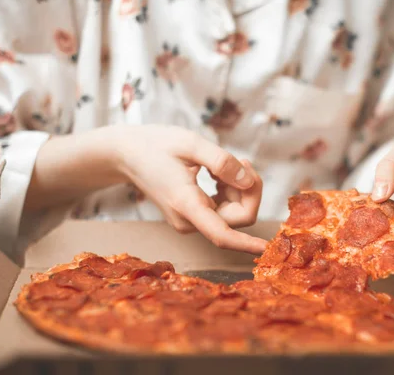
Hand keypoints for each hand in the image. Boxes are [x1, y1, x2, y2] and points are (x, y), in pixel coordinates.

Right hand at [115, 125, 266, 253]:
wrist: (127, 154)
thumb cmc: (156, 145)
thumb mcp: (190, 143)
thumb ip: (222, 162)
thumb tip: (248, 182)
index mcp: (186, 204)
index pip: (222, 235)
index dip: (246, 244)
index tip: (267, 249)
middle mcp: (188, 220)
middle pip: (237, 218)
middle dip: (249, 190)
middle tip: (241, 161)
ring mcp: (190, 220)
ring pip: (233, 214)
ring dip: (240, 189)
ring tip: (224, 163)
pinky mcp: (193, 215)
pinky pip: (224, 210)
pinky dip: (230, 190)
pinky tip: (218, 173)